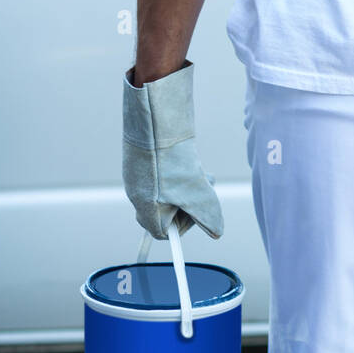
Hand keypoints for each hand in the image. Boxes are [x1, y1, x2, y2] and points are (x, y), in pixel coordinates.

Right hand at [122, 59, 223, 240]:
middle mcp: (137, 194)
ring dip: (186, 184)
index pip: (163, 232)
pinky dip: (177, 168)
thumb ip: (207, 215)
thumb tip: (217, 232)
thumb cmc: (171, 160)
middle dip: (189, 201)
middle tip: (203, 187)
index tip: (201, 213)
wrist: (154, 120)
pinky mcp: (140, 158)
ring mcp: (137, 175)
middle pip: (166, 209)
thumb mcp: (197, 193)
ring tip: (198, 170)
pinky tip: (185, 156)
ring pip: (167, 189)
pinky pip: (162, 172)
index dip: (185, 226)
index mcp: (145, 209)